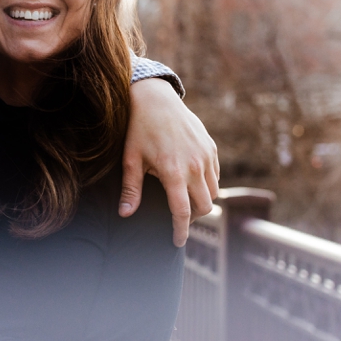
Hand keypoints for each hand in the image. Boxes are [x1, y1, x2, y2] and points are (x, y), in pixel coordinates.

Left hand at [122, 77, 219, 245]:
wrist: (155, 98)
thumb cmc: (139, 129)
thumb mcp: (131, 160)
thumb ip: (130, 189)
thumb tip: (125, 214)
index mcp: (173, 171)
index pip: (182, 211)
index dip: (180, 230)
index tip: (177, 242)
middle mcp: (194, 165)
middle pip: (204, 206)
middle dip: (193, 218)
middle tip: (179, 221)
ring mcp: (206, 156)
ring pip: (213, 192)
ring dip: (202, 202)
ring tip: (186, 203)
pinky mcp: (211, 148)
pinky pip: (215, 176)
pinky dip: (208, 185)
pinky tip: (193, 185)